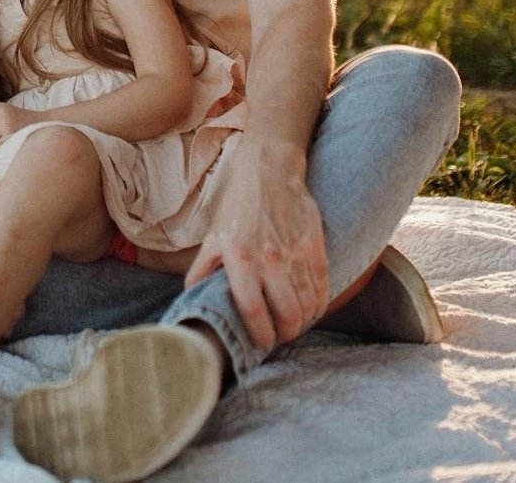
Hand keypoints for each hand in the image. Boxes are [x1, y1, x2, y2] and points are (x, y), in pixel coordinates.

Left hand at [183, 139, 327, 350]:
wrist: (269, 171)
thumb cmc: (237, 207)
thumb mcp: (213, 237)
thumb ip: (203, 270)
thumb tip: (191, 299)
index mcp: (239, 258)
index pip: (252, 311)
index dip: (259, 335)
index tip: (260, 344)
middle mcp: (269, 259)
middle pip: (287, 315)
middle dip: (285, 334)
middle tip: (279, 337)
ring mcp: (295, 254)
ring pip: (308, 305)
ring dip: (303, 322)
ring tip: (294, 325)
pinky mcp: (316, 247)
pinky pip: (323, 288)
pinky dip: (319, 305)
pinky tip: (311, 308)